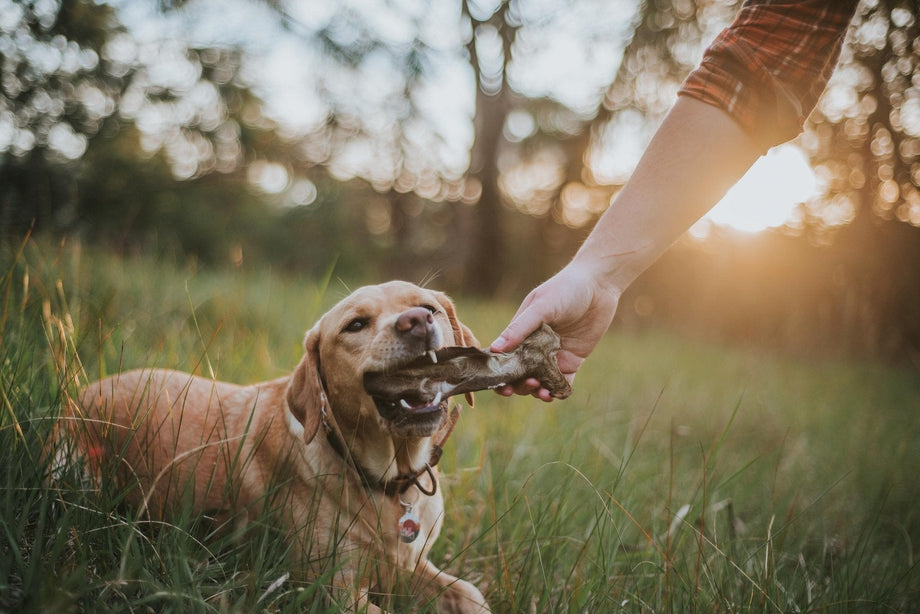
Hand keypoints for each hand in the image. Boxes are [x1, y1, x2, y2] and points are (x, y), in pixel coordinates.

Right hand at [489, 261, 620, 400]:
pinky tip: (555, 394)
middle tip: (527, 384)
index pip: (504, 358)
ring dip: (537, 391)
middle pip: (520, 374)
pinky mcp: (572, 360)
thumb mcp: (540, 306)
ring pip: (540, 382)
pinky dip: (557, 392)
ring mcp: (553, 356)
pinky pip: (562, 383)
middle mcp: (534, 347)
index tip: (501, 385)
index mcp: (521, 333)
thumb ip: (519, 328)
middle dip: (519, 385)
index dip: (500, 375)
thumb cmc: (565, 289)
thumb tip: (495, 350)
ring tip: (541, 391)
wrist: (599, 285)